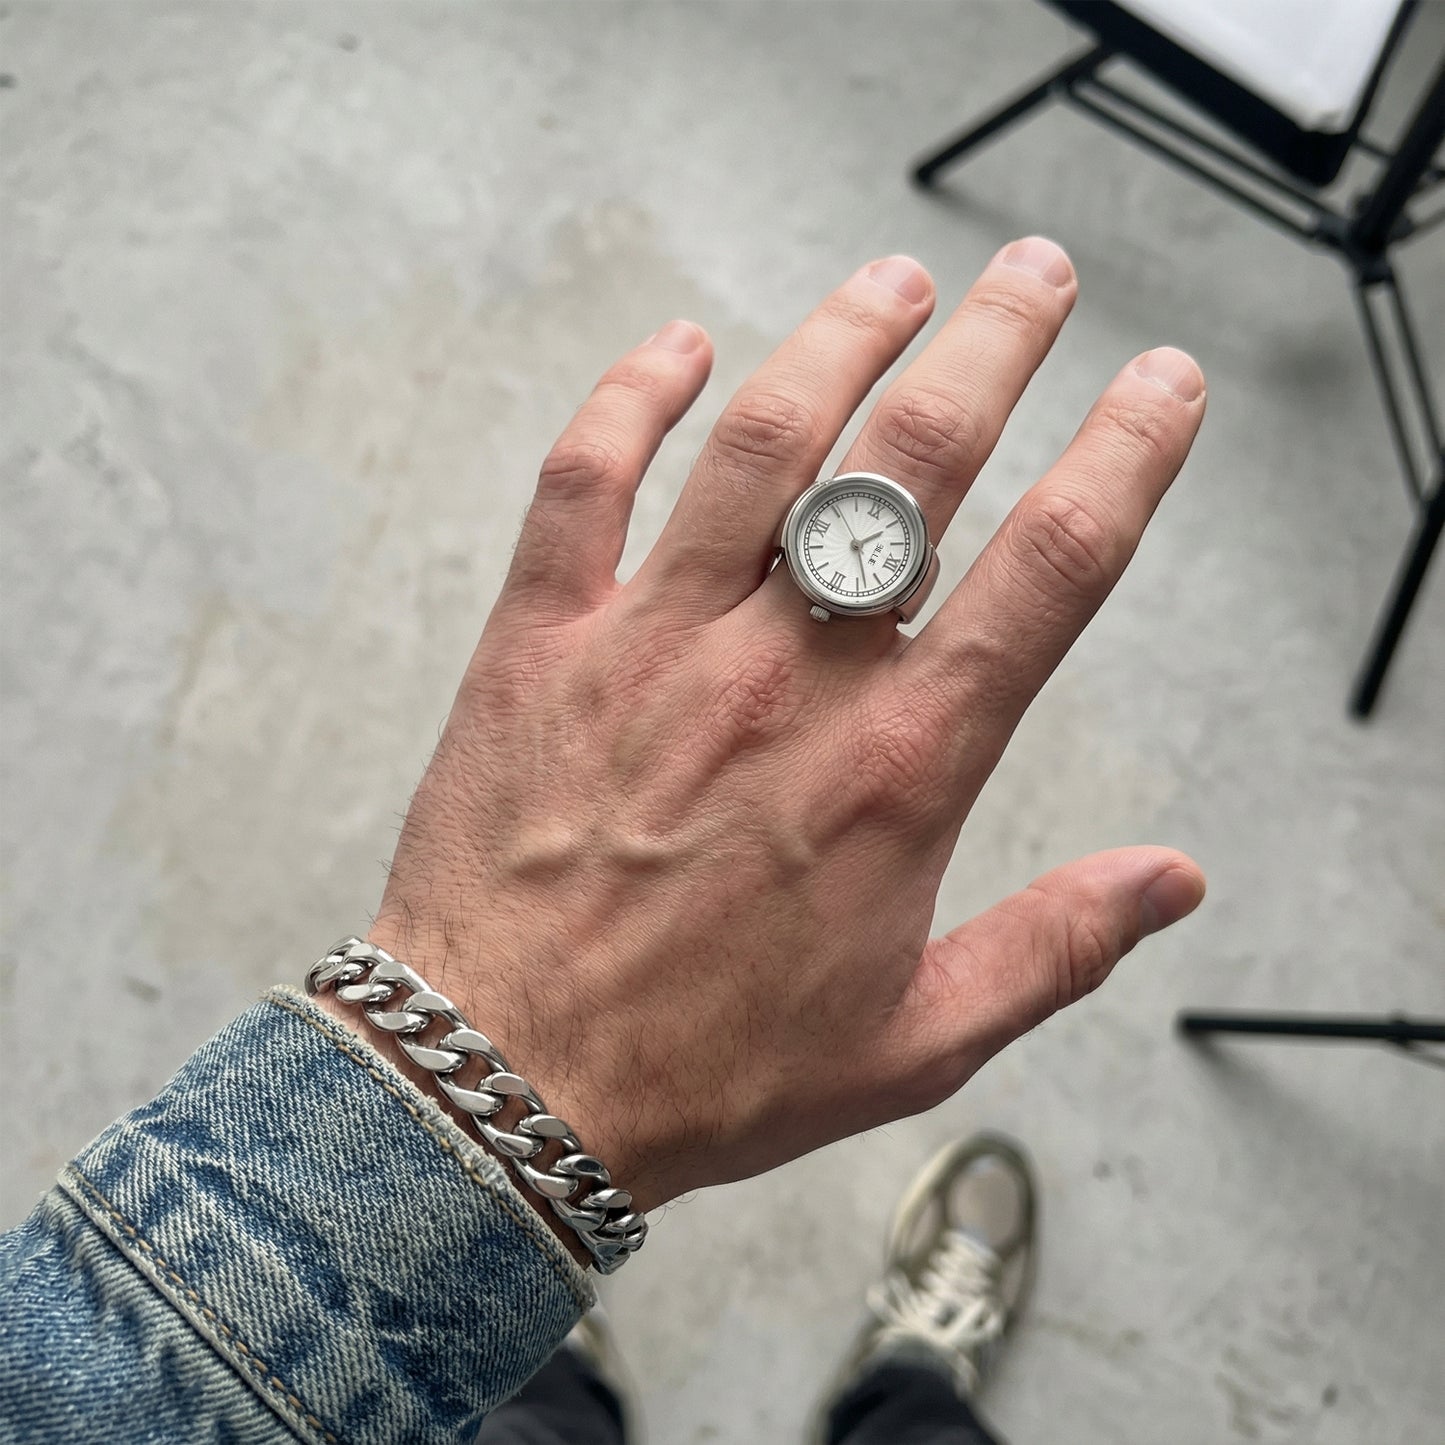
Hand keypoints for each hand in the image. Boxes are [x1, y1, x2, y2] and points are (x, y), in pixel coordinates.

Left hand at [354, 240, 1205, 1219]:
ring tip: (893, 278)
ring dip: (841, 339)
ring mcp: (656, 644)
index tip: (1160, 388)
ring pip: (765, 442)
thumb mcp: (912, 1039)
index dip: (1124, 460)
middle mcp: (787, 679)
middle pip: (916, 465)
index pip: (1049, 573)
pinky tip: (678, 347)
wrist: (504, 1084)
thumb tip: (1175, 880)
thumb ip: (1054, 948)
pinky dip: (633, 396)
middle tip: (1036, 275)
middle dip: (996, 349)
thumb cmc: (706, 1071)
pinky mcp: (542, 640)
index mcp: (897, 768)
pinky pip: (586, 479)